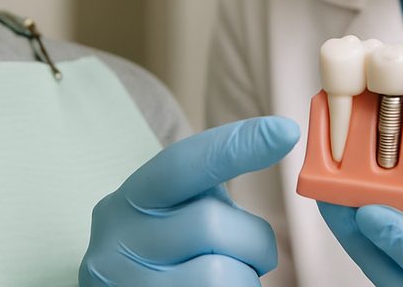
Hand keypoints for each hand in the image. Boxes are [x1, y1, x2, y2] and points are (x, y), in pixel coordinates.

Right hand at [79, 116, 299, 284]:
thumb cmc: (170, 262)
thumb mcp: (176, 218)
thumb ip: (209, 198)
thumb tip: (277, 144)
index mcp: (134, 198)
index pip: (183, 163)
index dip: (235, 145)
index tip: (284, 130)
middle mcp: (119, 235)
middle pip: (211, 222)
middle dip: (252, 242)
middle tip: (251, 259)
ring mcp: (124, 279)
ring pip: (220, 273)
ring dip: (244, 279)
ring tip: (227, 282)